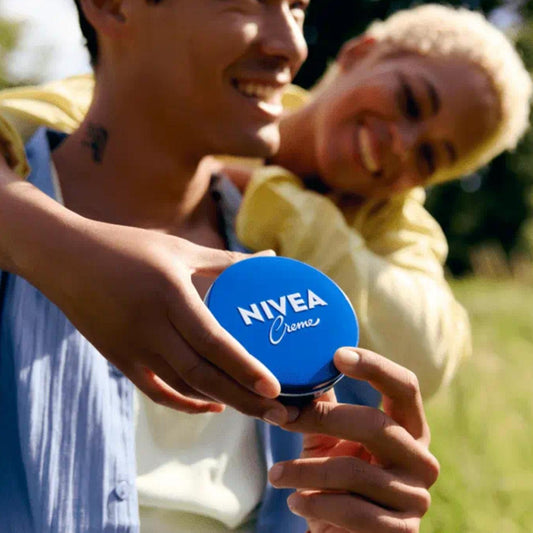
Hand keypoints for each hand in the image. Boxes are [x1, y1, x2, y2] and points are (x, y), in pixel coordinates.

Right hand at [4, 180, 295, 423]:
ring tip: (256, 410)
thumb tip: (268, 258)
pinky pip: (157, 392)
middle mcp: (150, 328)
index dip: (245, 368)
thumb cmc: (128, 247)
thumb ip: (225, 261)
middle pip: (202, 375)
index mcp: (169, 296)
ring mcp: (132, 348)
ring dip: (221, 402)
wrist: (65, 258)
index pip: (212, 341)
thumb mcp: (179, 249)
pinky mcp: (120, 359)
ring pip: (183, 387)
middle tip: (280, 414)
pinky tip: (213, 405)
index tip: (275, 388)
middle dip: (244, 399)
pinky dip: (185, 403)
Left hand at [269, 348, 438, 531]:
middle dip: (322, 419)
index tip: (337, 355)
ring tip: (277, 474)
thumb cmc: (336, 478)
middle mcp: (421, 458)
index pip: (405, 386)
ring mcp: (415, 497)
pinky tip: (296, 502)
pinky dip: (315, 505)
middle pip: (375, 423)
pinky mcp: (402, 532)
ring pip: (353, 472)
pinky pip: (352, 512)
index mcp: (409, 427)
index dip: (374, 366)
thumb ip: (323, 405)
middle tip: (282, 418)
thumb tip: (297, 366)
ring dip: (304, 472)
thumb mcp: (330, 437)